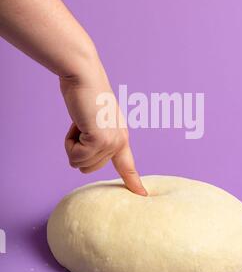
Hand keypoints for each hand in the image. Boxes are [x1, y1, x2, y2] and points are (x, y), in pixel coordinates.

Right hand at [60, 62, 146, 195]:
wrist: (84, 76)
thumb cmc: (85, 94)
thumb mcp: (95, 120)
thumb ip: (97, 136)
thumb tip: (90, 149)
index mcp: (121, 137)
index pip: (128, 165)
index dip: (133, 182)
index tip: (143, 195)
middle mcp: (119, 142)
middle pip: (88, 168)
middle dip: (77, 149)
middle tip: (82, 124)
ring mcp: (111, 142)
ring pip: (80, 164)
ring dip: (72, 144)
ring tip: (81, 121)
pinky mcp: (100, 140)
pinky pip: (75, 157)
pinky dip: (69, 142)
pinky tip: (78, 123)